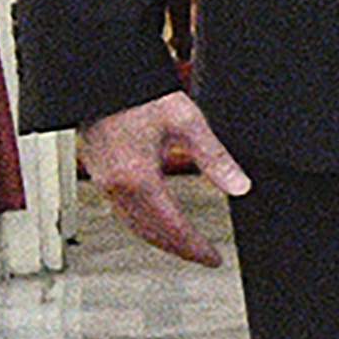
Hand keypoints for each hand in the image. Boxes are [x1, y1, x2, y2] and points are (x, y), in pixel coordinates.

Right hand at [79, 91, 248, 266]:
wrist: (103, 80)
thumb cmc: (139, 95)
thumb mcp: (187, 123)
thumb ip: (215, 158)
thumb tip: (240, 186)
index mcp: (138, 177)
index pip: (172, 226)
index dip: (195, 247)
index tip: (213, 258)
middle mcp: (116, 185)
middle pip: (150, 232)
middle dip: (179, 249)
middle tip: (204, 258)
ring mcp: (103, 180)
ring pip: (132, 224)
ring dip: (159, 240)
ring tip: (184, 247)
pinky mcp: (98, 173)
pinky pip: (121, 211)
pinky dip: (141, 224)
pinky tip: (154, 222)